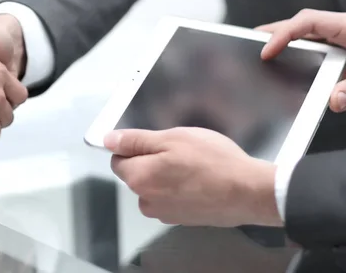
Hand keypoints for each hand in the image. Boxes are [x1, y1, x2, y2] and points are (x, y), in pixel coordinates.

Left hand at [104, 127, 281, 226]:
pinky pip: (172, 197)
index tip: (153, 141)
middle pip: (137, 173)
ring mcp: (165, 212)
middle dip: (152, 160)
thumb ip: (135, 140)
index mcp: (138, 179)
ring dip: (167, 174)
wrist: (249, 191)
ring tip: (193, 164)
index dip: (133, 146)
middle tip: (179, 150)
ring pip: (155, 185)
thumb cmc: (212, 162)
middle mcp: (146, 200)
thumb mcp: (171, 139)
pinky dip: (180, 187)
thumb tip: (108, 140)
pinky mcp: (182, 218)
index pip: (117, 159)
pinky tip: (200, 179)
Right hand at [257, 9, 345, 111]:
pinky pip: (319, 44)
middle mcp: (342, 28)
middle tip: (250, 43)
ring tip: (265, 51)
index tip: (267, 53)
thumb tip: (334, 100)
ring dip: (286, 40)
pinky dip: (301, 51)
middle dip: (274, 33)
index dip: (282, 34)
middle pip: (301, 25)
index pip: (307, 21)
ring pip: (308, 33)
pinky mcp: (344, 48)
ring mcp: (342, 37)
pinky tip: (291, 62)